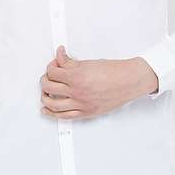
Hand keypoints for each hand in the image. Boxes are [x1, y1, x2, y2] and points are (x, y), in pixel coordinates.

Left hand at [39, 45, 158, 119]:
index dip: (51, 66)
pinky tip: (47, 109)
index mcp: (77, 76)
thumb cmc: (114, 71)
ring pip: (53, 104)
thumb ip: (70, 62)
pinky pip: (64, 116)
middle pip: (49, 87)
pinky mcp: (86, 113)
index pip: (52, 71)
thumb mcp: (89, 63)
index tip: (55, 64)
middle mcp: (77, 91)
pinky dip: (52, 114)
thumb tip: (60, 58)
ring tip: (45, 92)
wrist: (129, 81)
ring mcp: (81, 104)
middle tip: (48, 76)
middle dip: (45, 80)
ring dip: (45, 97)